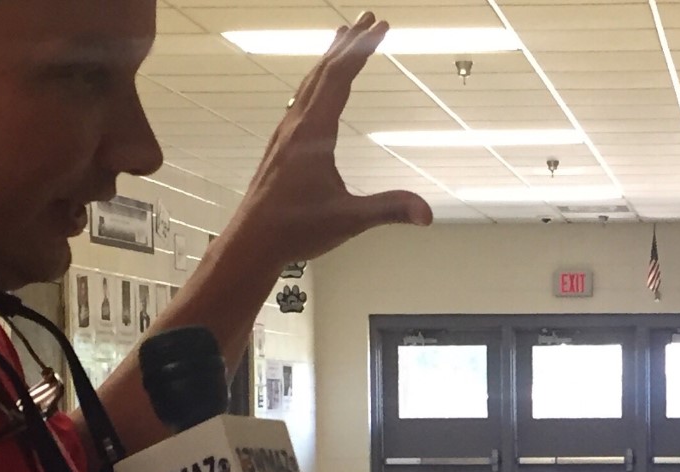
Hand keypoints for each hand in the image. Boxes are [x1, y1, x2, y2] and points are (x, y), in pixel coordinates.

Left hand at [224, 12, 433, 268]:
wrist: (251, 241)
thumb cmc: (294, 228)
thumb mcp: (349, 219)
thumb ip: (389, 209)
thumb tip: (428, 213)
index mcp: (313, 132)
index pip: (340, 77)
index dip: (362, 49)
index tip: (381, 26)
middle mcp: (297, 125)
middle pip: (323, 70)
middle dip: (348, 42)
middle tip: (368, 17)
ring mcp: (286, 133)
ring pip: (309, 83)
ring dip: (330, 57)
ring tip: (344, 38)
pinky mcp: (282, 145)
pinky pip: (302, 99)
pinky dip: (318, 80)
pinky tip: (320, 87)